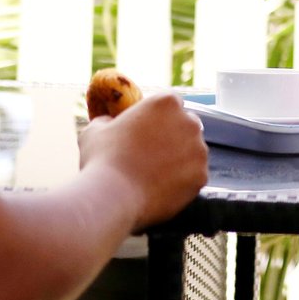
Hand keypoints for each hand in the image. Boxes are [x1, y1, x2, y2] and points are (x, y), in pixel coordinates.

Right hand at [77, 92, 207, 230]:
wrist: (112, 197)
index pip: (171, 103)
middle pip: (186, 125)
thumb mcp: (97, 129)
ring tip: (154, 174)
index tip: (149, 128)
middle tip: (152, 153)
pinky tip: (161, 188)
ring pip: (193, 152)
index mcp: (166, 103)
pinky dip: (182, 181)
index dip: (159, 116)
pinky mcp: (201, 176)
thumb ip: (109, 120)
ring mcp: (199, 151)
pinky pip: (194, 176)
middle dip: (174, 135)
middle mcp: (189, 122)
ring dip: (180, 159)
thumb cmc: (102, 159)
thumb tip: (108, 122)